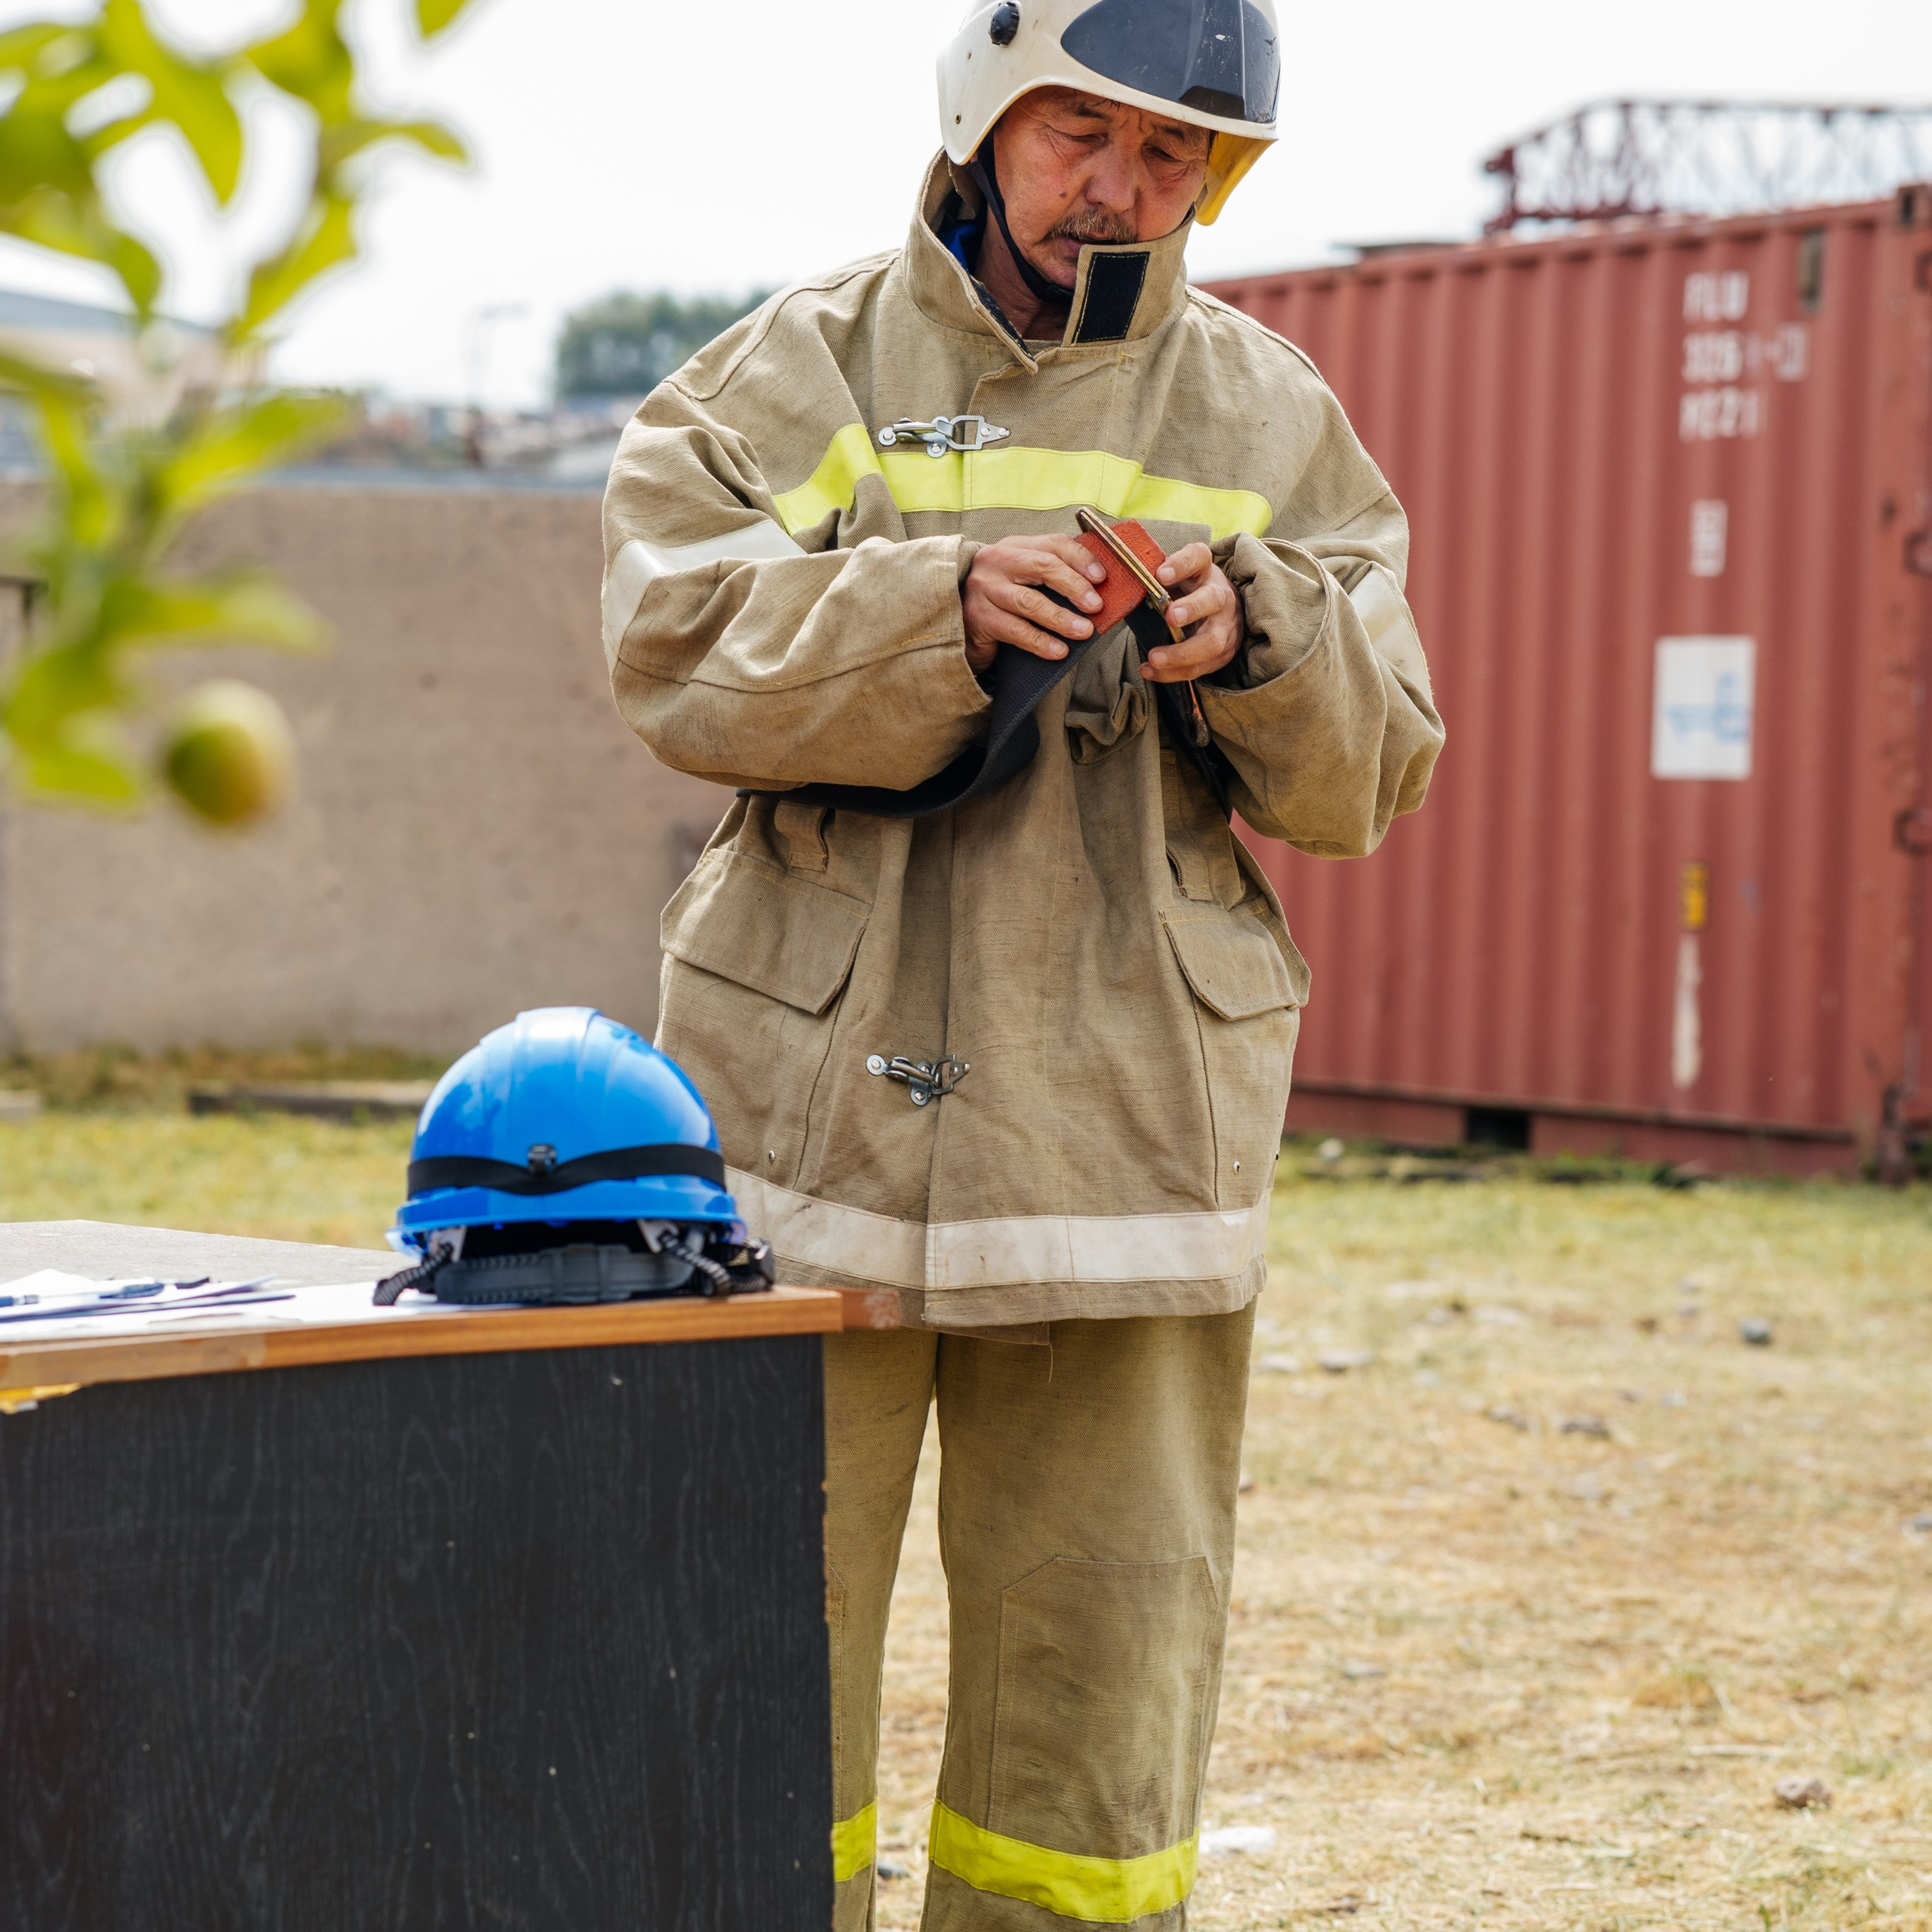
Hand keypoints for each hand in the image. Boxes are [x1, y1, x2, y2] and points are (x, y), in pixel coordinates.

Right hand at [961, 535, 1107, 675]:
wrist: (957, 620)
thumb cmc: (1002, 600)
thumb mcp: (1025, 578)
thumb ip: (1052, 576)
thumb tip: (1097, 589)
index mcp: (1015, 546)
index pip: (1053, 544)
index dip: (1080, 558)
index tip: (1101, 578)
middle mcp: (997, 562)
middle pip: (1042, 566)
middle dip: (1074, 586)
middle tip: (1095, 606)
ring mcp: (984, 589)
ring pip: (1029, 601)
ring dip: (1060, 618)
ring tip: (1083, 631)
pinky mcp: (978, 617)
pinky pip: (1015, 630)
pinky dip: (1040, 642)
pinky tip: (1058, 651)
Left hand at [1142, 543, 1244, 683]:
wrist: (1222, 613)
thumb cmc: (1189, 592)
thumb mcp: (1176, 577)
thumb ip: (1157, 580)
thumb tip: (1130, 585)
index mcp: (1205, 571)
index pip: (1198, 557)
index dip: (1182, 564)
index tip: (1161, 574)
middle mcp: (1221, 596)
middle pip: (1212, 600)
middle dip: (1192, 609)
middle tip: (1170, 617)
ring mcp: (1225, 626)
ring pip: (1210, 642)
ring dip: (1181, 653)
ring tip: (1154, 658)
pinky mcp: (1222, 653)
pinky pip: (1199, 667)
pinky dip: (1173, 673)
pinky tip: (1150, 670)